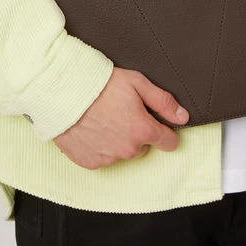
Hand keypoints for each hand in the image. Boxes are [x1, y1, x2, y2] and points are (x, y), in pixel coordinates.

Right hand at [53, 67, 189, 169]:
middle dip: (137, 132)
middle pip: (143, 146)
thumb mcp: (137, 83)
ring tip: (103, 117)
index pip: (168, 142)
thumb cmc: (99, 84)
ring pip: (122, 152)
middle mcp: (127, 149)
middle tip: (121, 112)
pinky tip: (92, 128)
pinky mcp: (90, 162)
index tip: (156, 122)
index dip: (165, 131)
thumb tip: (183, 116)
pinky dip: (100, 146)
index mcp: (142, 130)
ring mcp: (108, 158)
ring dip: (118, 139)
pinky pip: (103, 157)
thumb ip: (163, 101)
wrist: (62, 92)